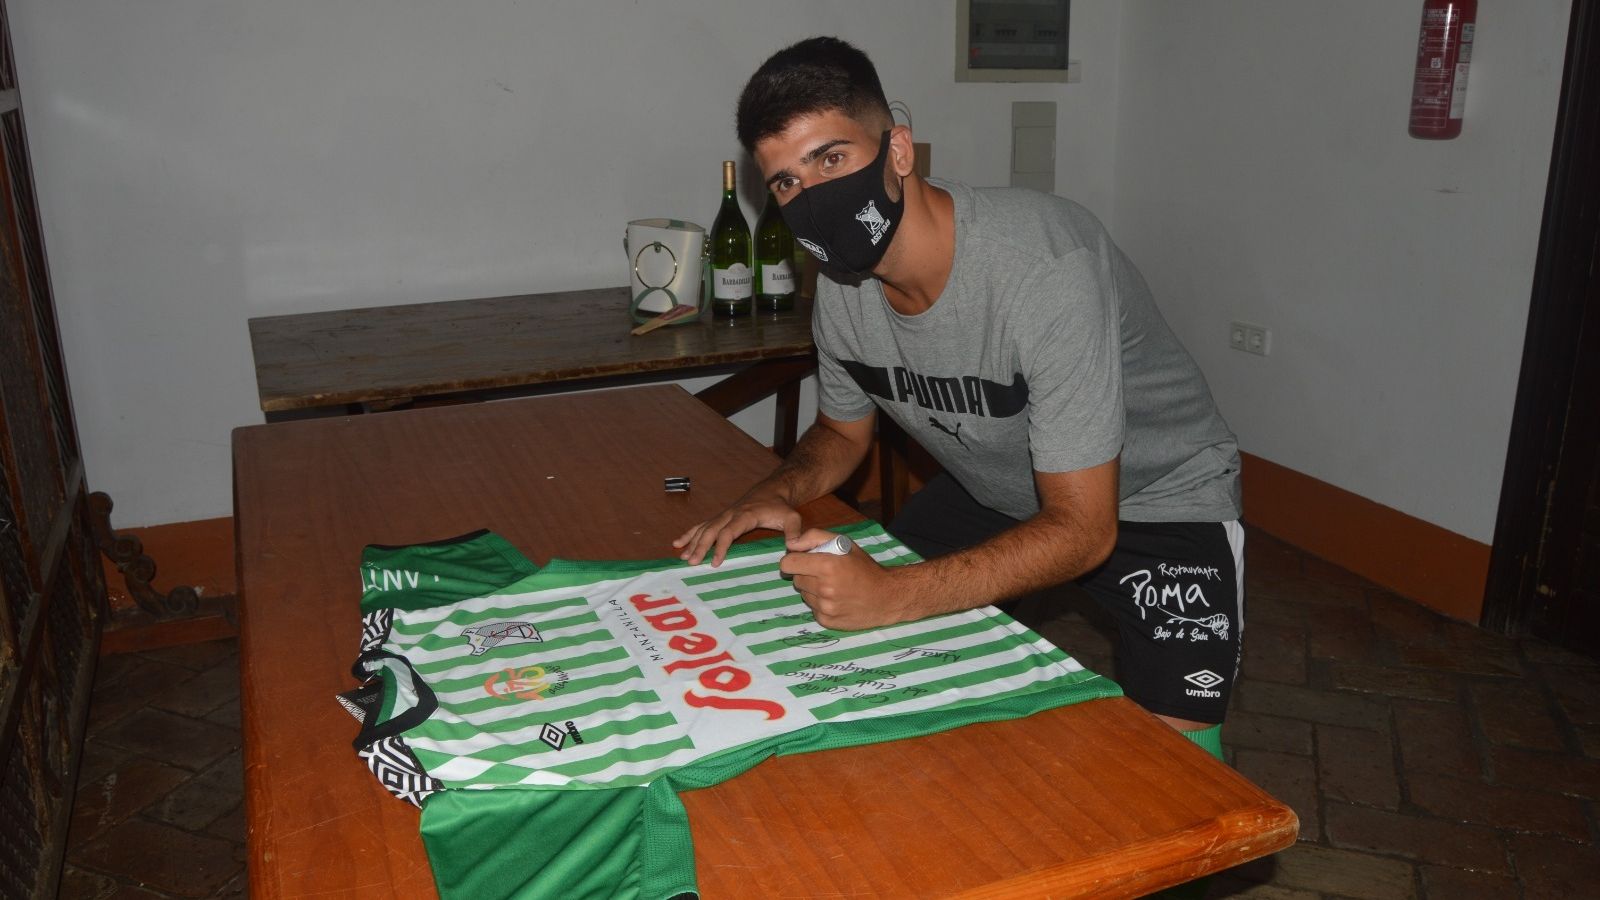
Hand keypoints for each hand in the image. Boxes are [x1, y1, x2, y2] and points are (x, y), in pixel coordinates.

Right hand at [673, 497, 801, 566]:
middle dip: (700, 547)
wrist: (774, 490)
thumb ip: (794, 532)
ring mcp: (724, 514)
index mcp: (745, 515)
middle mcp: (730, 514)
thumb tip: (793, 547)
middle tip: (691, 563)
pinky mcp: (721, 517)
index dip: (720, 547)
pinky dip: (690, 534)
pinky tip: (678, 543)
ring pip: (704, 528)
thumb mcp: (792, 517)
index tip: (715, 562)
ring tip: (682, 557)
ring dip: (692, 542)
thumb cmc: (781, 507)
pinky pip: (703, 525)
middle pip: (711, 530)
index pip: (728, 532)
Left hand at [779, 529, 909, 630]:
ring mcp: (825, 608)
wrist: (887, 597)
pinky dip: (820, 604)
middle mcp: (824, 588)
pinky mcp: (827, 621)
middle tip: (824, 573)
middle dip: (806, 574)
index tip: (800, 561)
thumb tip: (790, 545)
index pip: (788, 564)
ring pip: (804, 595)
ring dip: (813, 589)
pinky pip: (813, 609)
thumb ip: (814, 537)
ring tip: (833, 586)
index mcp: (827, 566)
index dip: (792, 560)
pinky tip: (837, 600)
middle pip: (796, 579)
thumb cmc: (865, 567)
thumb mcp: (844, 543)